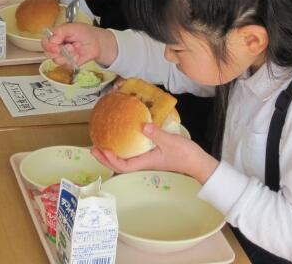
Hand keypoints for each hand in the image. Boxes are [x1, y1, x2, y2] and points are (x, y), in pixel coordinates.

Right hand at [41, 23, 117, 67]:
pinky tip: (78, 55)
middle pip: (47, 53)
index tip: (55, 44)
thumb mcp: (73, 27)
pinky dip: (73, 60)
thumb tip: (53, 39)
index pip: (44, 42)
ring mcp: (62, 56)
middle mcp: (56, 47)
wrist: (97, 42)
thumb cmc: (84, 33)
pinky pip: (66, 65)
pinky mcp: (69, 63)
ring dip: (67, 54)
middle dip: (58, 51)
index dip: (47, 45)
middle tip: (69, 46)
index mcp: (55, 37)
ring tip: (75, 48)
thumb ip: (61, 31)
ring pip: (56, 60)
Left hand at [91, 124, 219, 184]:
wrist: (198, 162)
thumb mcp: (170, 141)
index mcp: (146, 162)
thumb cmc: (185, 154)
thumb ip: (156, 133)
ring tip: (102, 146)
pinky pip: (132, 154)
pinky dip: (123, 149)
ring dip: (112, 155)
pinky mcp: (151, 155)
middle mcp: (144, 163)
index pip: (123, 165)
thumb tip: (142, 125)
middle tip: (93, 148)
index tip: (101, 150)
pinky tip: (121, 141)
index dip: (110, 160)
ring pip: (125, 160)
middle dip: (105, 158)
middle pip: (120, 165)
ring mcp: (147, 160)